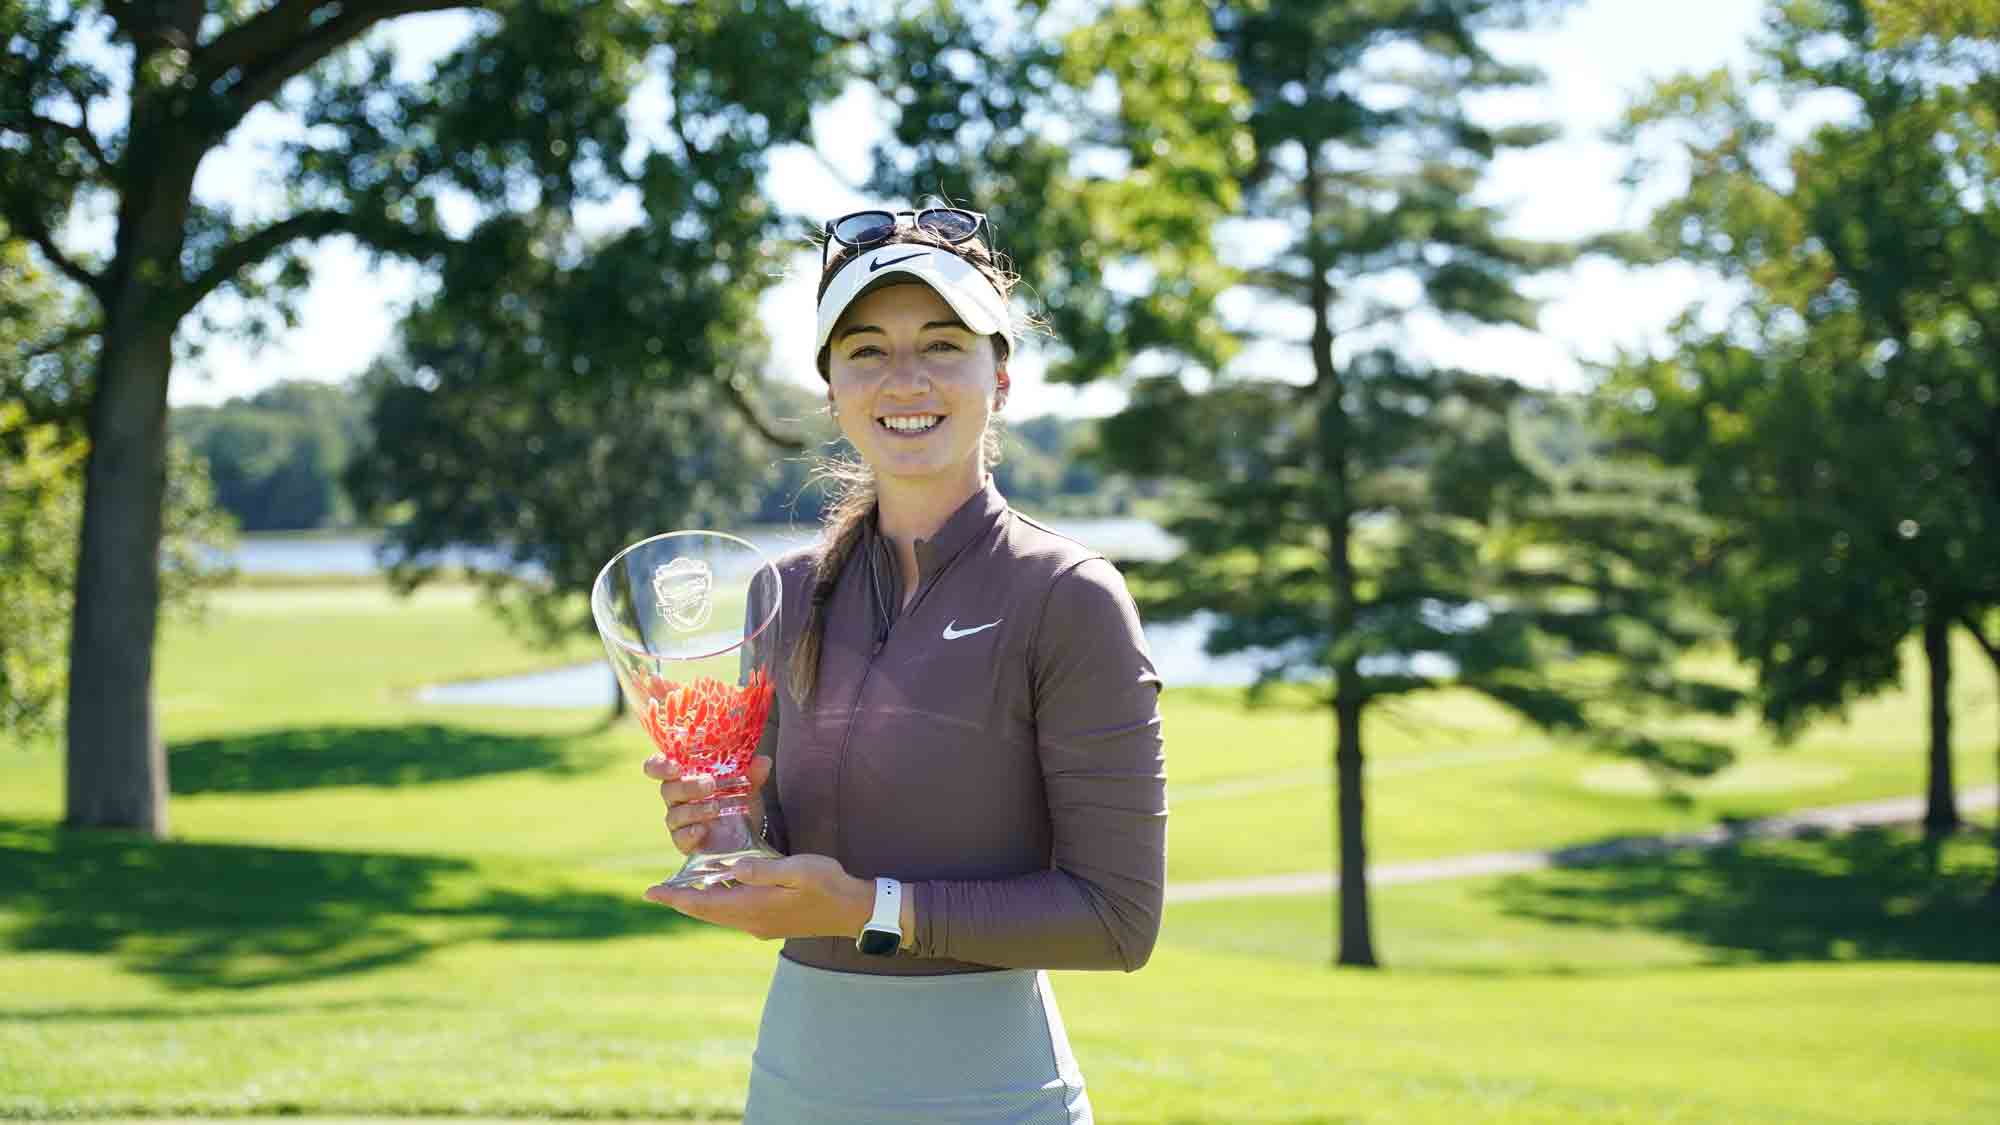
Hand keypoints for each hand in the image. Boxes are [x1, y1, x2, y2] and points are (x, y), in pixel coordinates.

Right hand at [644, 753, 771, 855]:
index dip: (659, 766)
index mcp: (685, 777)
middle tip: (710, 784)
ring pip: (674, 815)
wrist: (747, 834)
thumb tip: (763, 761)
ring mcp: (679, 822)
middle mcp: (677, 798)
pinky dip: (690, 833)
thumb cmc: (737, 800)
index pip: (658, 768)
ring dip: (694, 810)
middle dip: (687, 786)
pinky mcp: (685, 842)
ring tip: (716, 807)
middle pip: (668, 789)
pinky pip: (680, 838)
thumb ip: (753, 773)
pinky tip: (703, 830)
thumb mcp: (748, 786)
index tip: (674, 766)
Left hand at [644, 854, 871, 940]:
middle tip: (655, 892)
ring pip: (719, 914)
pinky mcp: (770, 924)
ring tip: (680, 889)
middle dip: (681, 900)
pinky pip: (734, 914)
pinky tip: (719, 889)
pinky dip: (718, 903)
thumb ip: (764, 870)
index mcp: (754, 907)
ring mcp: (761, 926)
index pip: (704, 903)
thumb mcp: (798, 869)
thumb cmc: (828, 885)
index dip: (676, 897)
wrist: (852, 911)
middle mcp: (752, 921)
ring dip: (699, 903)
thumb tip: (732, 867)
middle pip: (707, 912)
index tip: (650, 892)